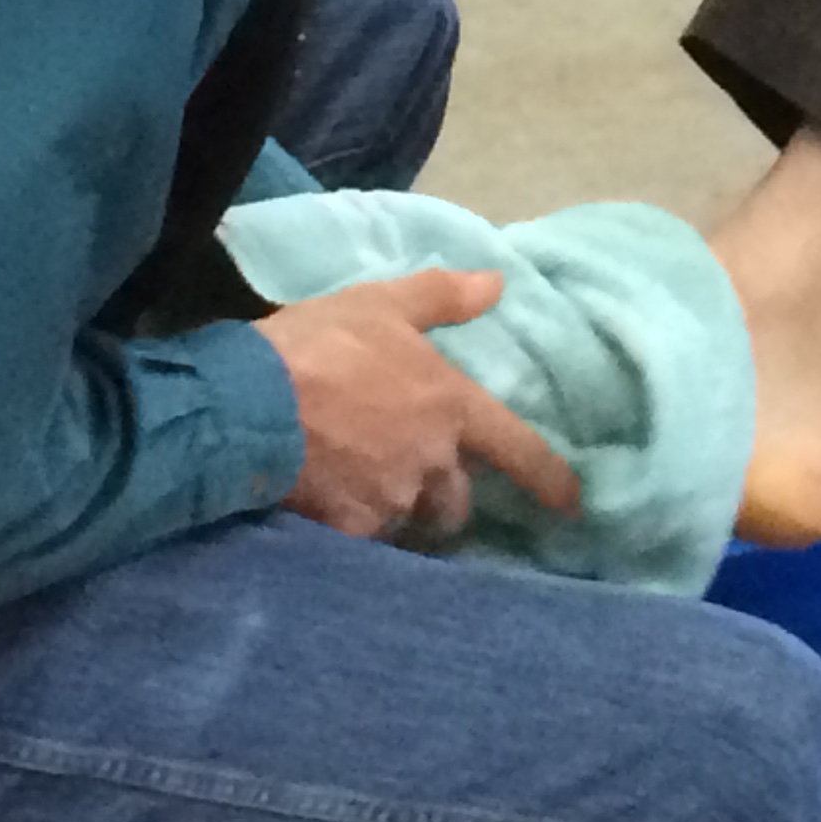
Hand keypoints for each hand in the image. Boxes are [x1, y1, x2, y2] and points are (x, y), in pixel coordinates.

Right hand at [259, 268, 582, 541]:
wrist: (250, 401)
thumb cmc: (323, 344)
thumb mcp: (383, 304)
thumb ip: (443, 297)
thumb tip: (497, 283)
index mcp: (452, 407)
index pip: (519, 449)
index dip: (548, 479)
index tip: (570, 504)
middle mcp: (433, 460)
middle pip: (457, 500)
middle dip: (445, 498)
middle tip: (417, 483)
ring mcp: (393, 498)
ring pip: (409, 519)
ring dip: (399, 511)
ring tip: (365, 494)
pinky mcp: (350, 528)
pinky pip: (365, 537)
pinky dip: (354, 527)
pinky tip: (329, 512)